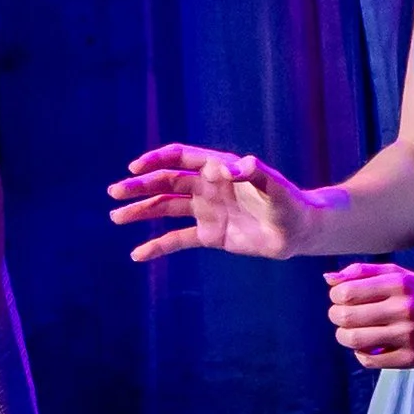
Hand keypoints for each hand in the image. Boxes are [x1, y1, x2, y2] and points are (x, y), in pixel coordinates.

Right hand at [109, 144, 320, 262]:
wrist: (299, 231)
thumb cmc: (289, 202)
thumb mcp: (274, 186)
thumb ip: (252, 173)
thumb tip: (227, 167)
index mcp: (218, 169)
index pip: (180, 158)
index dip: (156, 160)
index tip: (135, 168)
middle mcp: (207, 187)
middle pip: (166, 183)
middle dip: (140, 187)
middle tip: (115, 192)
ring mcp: (206, 211)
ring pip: (166, 209)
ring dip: (141, 212)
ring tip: (117, 217)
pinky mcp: (209, 235)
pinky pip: (177, 239)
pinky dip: (157, 247)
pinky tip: (138, 254)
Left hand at [325, 260, 413, 367]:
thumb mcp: (401, 275)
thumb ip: (363, 272)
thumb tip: (328, 278)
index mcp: (399, 284)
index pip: (345, 292)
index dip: (336, 297)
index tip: (343, 298)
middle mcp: (403, 308)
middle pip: (345, 317)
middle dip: (337, 316)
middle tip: (344, 316)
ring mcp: (407, 335)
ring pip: (353, 339)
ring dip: (344, 336)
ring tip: (353, 332)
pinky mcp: (411, 358)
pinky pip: (369, 360)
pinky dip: (361, 353)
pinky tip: (370, 346)